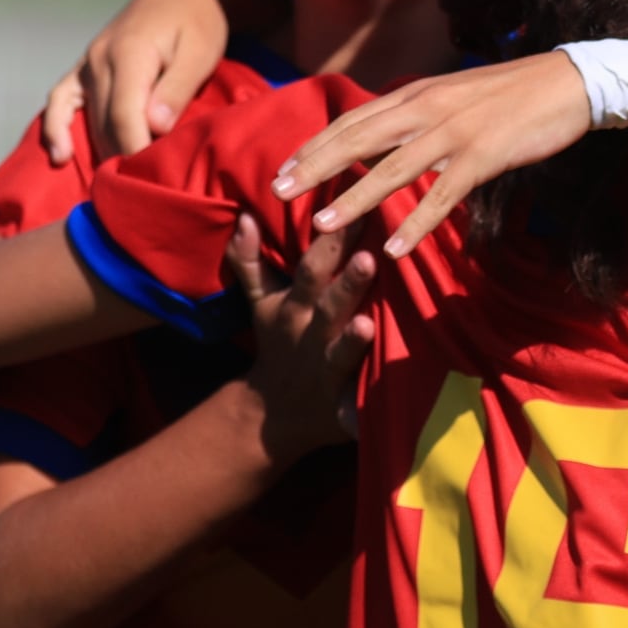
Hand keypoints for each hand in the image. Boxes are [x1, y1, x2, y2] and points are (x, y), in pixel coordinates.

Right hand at [41, 0, 264, 164]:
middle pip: (104, 123)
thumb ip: (176, 89)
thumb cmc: (201, 22)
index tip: (150, 178)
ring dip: (101, 150)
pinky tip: (59, 155)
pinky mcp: (86, 66)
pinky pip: (61, 99)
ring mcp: (88, 61)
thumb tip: (153, 127)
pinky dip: (56, 127)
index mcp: (129, 53)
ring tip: (117, 184)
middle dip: (122, 157)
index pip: (124, 116)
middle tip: (142, 189)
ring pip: (87, 118)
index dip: (135, 150)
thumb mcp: (200, 53)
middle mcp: (99, 59)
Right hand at [225, 215, 375, 462]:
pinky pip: (354, 409)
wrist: (272, 415)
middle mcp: (311, 336)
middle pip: (330, 307)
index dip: (331, 241)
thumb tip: (245, 215)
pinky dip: (363, 409)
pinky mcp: (341, 408)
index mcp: (295, 308)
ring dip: (353, 342)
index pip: (313, 268)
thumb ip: (251, 261)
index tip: (355, 213)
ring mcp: (327, 373)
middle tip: (369, 258)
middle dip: (348, 285)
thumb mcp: (262, 303)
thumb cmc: (281, 343)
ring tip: (367, 324)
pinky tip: (383, 402)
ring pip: (341, 354)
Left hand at [271, 54, 592, 259]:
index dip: (315, 145)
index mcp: (417, 93)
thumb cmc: (514, 93)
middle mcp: (426, 108)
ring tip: (320, 226)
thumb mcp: (455, 96)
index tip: (284, 168)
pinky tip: (397, 250)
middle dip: (315, 166)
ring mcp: (454, 132)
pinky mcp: (484, 155)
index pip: (353, 119)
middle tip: (278, 192)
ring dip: (353, 199)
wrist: (569, 81)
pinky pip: (443, 194)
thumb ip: (419, 114)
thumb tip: (386, 136)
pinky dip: (418, 223)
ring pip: (392, 168)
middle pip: (358, 139)